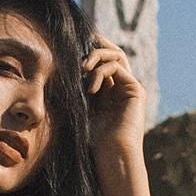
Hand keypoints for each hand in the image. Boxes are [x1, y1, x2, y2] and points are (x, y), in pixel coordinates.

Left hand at [82, 29, 146, 162]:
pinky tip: (91, 88)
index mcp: (108, 91)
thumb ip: (77, 90)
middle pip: (112, 53)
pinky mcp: (135, 89)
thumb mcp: (80, 109)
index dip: (89, 51)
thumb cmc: (93, 140)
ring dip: (97, 56)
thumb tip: (60, 71)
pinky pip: (117, 67)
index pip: (101, 62)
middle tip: (80, 40)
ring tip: (82, 67)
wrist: (112, 155)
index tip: (72, 44)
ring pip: (116, 55)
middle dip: (96, 44)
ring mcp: (129, 87)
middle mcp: (121, 86)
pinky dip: (101, 72)